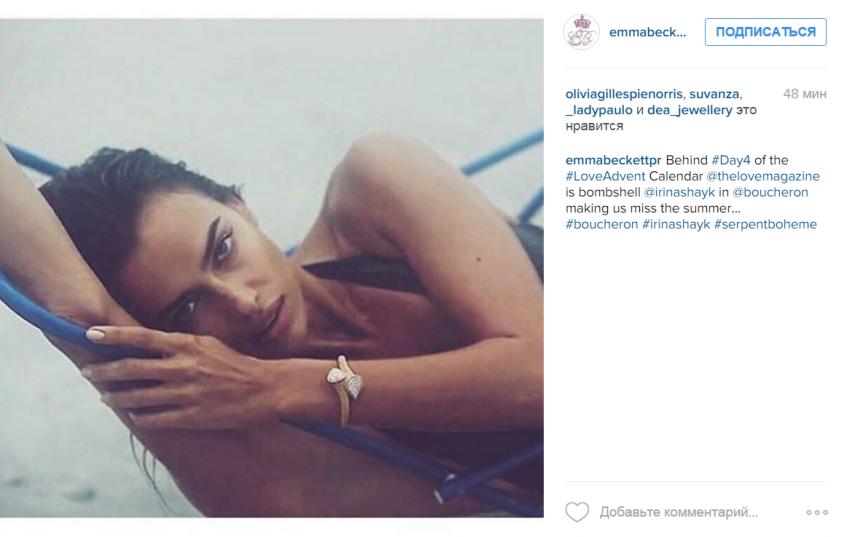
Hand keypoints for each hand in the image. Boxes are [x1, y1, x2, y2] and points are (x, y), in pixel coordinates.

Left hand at [81, 326, 283, 428]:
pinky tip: (133, 415)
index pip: (142, 336)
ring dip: (117, 397)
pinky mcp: (192, 416)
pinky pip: (156, 418)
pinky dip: (140, 416)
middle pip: (132, 368)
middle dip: (104, 371)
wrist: (266, 388)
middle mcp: (184, 367)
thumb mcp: (209, 344)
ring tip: (104, 397)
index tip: (89, 333)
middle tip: (88, 372)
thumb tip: (149, 344)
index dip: (113, 335)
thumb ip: (179, 344)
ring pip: (139, 396)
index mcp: (188, 345)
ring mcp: (187, 393)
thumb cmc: (236, 364)